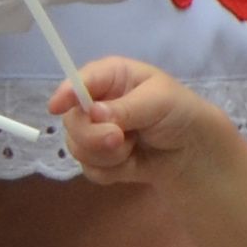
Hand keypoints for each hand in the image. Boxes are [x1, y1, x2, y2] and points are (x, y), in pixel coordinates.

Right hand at [58, 56, 217, 182]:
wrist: (190, 150)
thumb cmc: (178, 112)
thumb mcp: (159, 102)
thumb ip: (126, 108)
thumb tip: (94, 114)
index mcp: (112, 77)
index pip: (80, 81)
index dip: (66, 92)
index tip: (57, 107)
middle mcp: (96, 102)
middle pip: (72, 120)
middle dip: (92, 135)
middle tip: (117, 138)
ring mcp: (93, 131)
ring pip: (77, 148)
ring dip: (107, 154)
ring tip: (134, 146)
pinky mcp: (95, 158)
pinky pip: (88, 169)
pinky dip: (111, 170)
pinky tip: (130, 161)